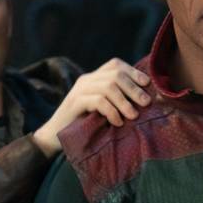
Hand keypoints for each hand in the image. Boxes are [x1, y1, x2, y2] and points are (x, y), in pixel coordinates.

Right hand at [32, 58, 150, 156]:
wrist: (54, 137)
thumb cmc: (83, 126)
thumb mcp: (102, 110)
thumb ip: (116, 101)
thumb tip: (144, 101)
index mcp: (93, 78)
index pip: (115, 65)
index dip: (133, 72)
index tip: (148, 84)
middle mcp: (86, 80)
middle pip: (115, 74)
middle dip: (133, 88)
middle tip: (146, 103)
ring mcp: (79, 90)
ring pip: (108, 86)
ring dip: (124, 101)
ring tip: (134, 116)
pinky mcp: (74, 103)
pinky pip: (98, 101)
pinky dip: (111, 111)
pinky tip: (117, 122)